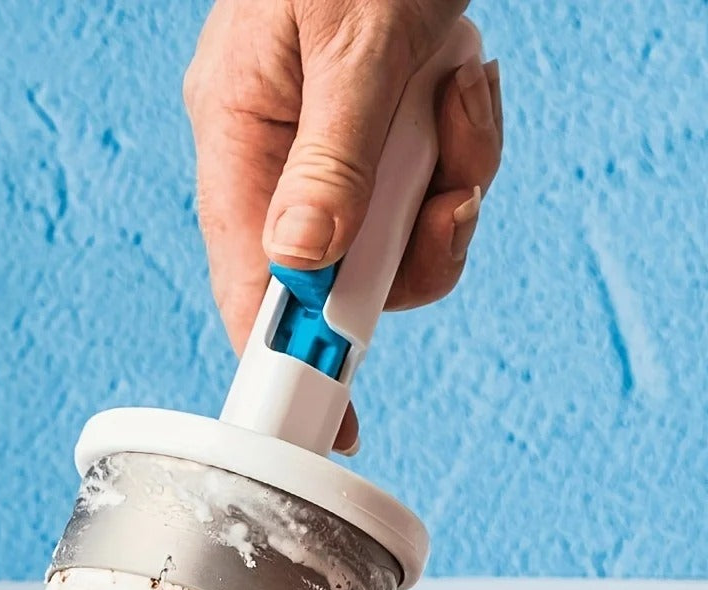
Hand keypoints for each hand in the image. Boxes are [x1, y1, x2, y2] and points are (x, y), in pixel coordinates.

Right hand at [184, 0, 502, 451]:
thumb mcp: (354, 46)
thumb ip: (331, 161)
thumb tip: (304, 268)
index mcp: (239, 132)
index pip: (248, 280)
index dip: (284, 361)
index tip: (331, 425)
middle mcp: (282, 155)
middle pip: (338, 275)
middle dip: (410, 253)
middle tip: (448, 204)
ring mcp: (339, 153)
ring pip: (401, 240)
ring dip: (451, 189)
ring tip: (457, 98)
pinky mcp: (390, 142)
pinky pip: (435, 190)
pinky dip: (468, 151)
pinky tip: (465, 81)